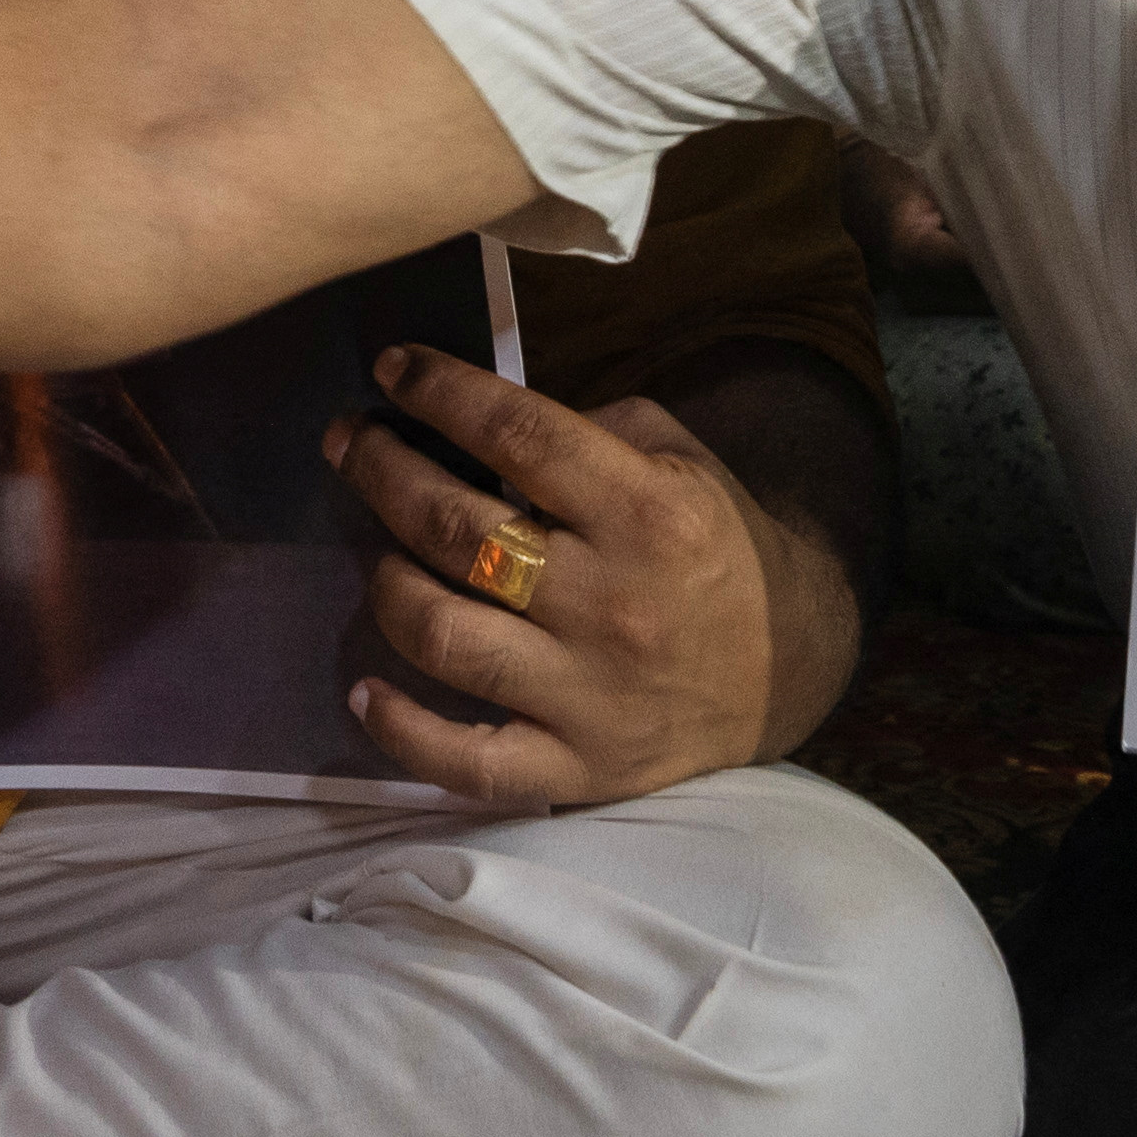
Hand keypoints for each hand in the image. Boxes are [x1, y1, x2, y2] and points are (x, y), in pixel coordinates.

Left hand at [331, 352, 790, 810]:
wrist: (789, 668)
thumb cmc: (716, 548)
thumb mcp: (680, 461)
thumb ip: (587, 432)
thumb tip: (475, 425)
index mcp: (647, 512)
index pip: (518, 434)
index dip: (438, 391)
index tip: (390, 368)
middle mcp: (610, 602)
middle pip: (456, 529)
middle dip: (382, 471)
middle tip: (347, 442)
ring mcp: (587, 694)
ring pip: (442, 634)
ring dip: (386, 583)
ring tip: (381, 556)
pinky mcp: (575, 767)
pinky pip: (468, 760)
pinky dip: (401, 730)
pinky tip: (365, 693)